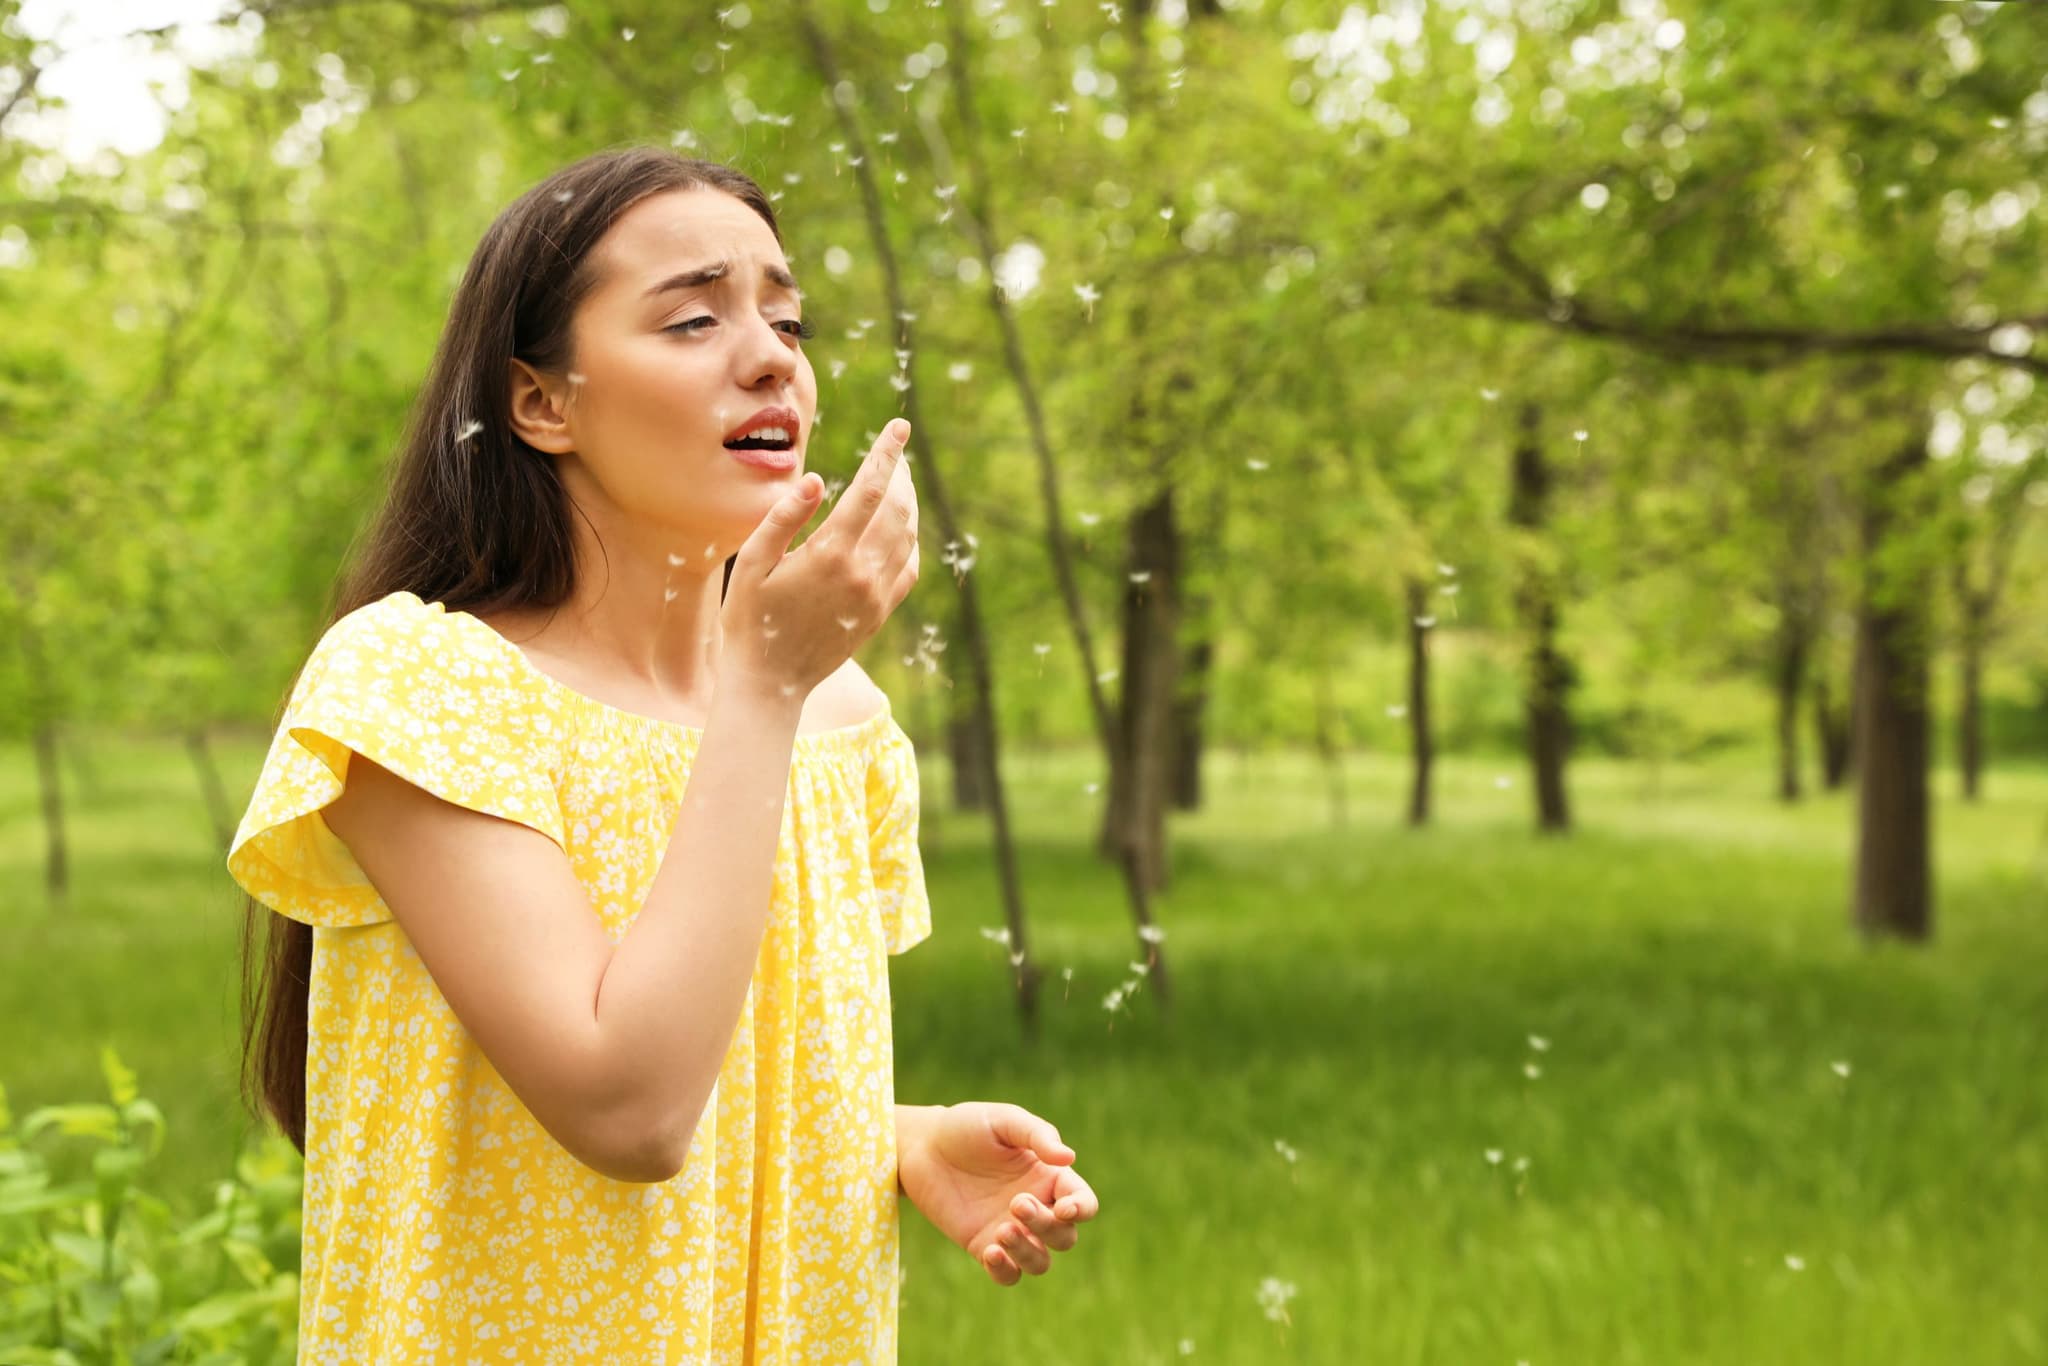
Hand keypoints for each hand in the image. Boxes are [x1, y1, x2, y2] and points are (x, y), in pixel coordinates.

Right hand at [720, 417, 919, 696]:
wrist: (769, 683)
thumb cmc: (748, 619)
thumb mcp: (752, 564)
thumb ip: (784, 518)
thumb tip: (818, 479)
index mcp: (829, 554)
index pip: (871, 490)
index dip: (887, 453)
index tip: (899, 426)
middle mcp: (861, 574)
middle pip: (898, 509)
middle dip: (900, 473)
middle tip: (897, 449)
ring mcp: (875, 597)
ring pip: (907, 537)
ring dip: (908, 504)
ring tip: (899, 481)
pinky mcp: (878, 615)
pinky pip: (908, 569)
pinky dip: (910, 541)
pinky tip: (900, 529)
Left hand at [897, 1102, 1099, 1286]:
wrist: (923, 1146)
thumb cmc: (968, 1126)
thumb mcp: (1004, 1121)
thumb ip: (1037, 1136)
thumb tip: (1069, 1157)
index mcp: (1050, 1177)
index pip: (1083, 1202)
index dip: (1081, 1209)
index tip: (1063, 1207)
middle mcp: (1037, 1208)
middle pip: (1064, 1237)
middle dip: (1046, 1226)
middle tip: (1016, 1203)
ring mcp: (1011, 1231)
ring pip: (1040, 1262)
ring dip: (1028, 1253)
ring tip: (1002, 1230)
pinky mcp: (984, 1246)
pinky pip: (1008, 1275)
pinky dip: (1005, 1271)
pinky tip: (991, 1253)